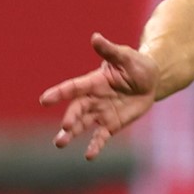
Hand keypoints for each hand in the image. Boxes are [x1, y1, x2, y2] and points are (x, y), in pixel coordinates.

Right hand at [40, 32, 159, 158]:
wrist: (150, 81)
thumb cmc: (135, 65)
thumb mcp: (125, 57)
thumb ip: (110, 51)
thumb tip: (96, 37)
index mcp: (93, 82)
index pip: (73, 88)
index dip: (59, 93)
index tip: (44, 99)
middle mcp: (93, 99)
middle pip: (77, 110)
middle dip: (69, 119)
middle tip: (63, 129)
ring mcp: (101, 113)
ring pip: (83, 124)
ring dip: (72, 133)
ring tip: (60, 143)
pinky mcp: (111, 124)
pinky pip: (101, 136)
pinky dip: (95, 146)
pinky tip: (89, 156)